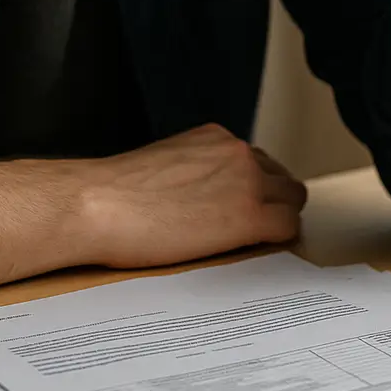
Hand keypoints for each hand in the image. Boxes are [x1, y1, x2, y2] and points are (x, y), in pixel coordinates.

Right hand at [76, 123, 306, 268]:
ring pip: (292, 200)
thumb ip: (197, 170)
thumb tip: (207, 194)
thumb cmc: (116, 193)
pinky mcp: (249, 215)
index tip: (244, 208)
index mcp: (215, 137)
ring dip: (278, 219)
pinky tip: (255, 252)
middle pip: (282, 179)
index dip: (256, 188)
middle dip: (272, 202)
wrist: (99, 205)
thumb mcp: (166, 164)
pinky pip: (288, 227)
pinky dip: (278, 241)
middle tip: (253, 230)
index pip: (258, 162)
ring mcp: (248, 181)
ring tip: (254, 244)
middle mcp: (237, 152)